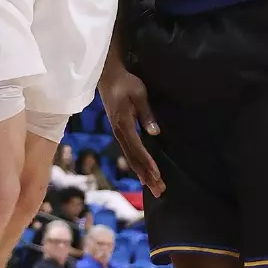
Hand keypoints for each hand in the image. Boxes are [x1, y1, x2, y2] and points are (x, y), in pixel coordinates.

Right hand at [98, 61, 163, 195]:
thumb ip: (146, 113)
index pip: (137, 148)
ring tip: (154, 188)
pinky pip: (129, 153)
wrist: (108, 77)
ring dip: (143, 174)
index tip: (157, 175)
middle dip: (147, 175)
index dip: (147, 162)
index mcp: (124, 124)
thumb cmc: (126, 83)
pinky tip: (143, 175)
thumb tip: (155, 132)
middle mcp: (119, 132)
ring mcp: (118, 133)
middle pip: (134, 158)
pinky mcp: (120, 132)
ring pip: (131, 158)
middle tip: (159, 190)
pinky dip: (137, 166)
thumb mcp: (139, 94)